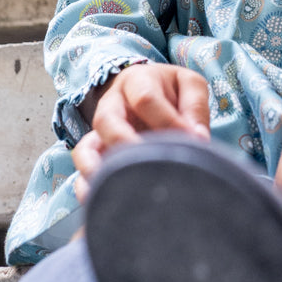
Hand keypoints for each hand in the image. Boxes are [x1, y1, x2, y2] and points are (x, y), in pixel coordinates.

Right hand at [72, 63, 209, 201]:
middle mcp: (112, 105)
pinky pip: (84, 170)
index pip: (145, 99)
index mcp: (137, 81)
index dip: (167, 121)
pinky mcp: (97, 154)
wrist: (151, 89)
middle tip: (146, 163)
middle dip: (123, 142)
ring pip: (86, 148)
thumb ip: (195, 107)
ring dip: (96, 168)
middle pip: (105, 120)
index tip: (192, 141)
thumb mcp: (189, 84)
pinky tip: (96, 200)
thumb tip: (198, 139)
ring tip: (110, 187)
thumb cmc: (172, 90)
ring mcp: (101, 131)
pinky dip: (86, 185)